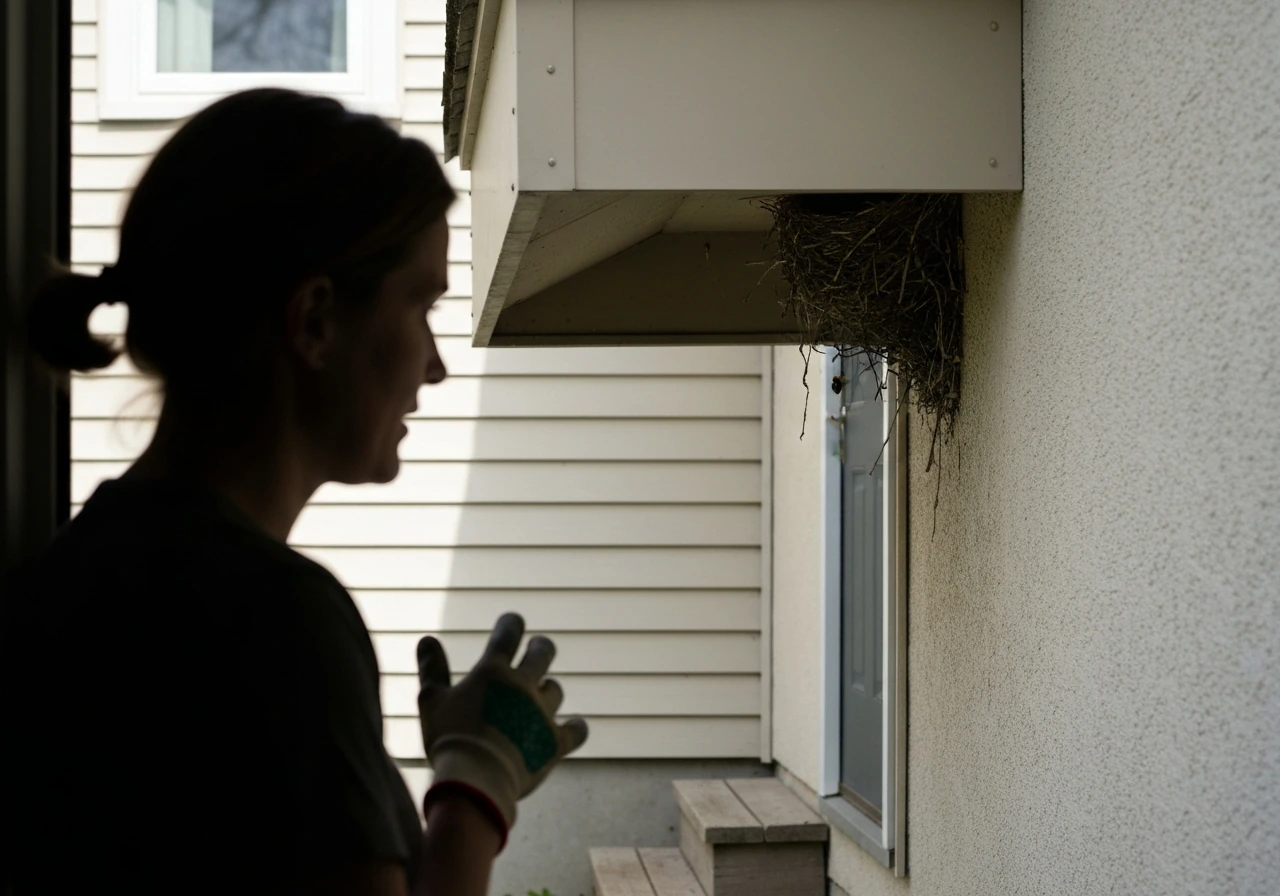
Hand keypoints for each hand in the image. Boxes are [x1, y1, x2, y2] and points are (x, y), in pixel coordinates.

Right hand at [416, 614, 588, 847]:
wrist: (476, 780)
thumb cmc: (449, 739)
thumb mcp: (431, 701)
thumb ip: (431, 668)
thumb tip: (426, 639)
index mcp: (492, 672)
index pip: (507, 635)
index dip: (511, 624)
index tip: (513, 621)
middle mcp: (522, 686)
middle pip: (542, 653)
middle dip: (540, 647)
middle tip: (538, 647)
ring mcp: (542, 713)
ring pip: (555, 689)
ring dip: (547, 691)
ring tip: (539, 697)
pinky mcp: (556, 741)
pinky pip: (577, 729)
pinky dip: (575, 728)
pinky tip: (573, 728)